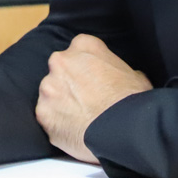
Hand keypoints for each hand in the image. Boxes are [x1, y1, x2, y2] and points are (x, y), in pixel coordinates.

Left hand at [35, 34, 151, 162]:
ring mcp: (48, 87)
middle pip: (60, 69)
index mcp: (84, 46)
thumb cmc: (133, 100)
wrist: (124, 128)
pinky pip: (47, 117)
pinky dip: (57, 124)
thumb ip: (117, 70)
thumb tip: (117, 78)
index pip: (79, 49)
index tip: (93, 79)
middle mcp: (61, 61)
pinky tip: (73, 131)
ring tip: (80, 118)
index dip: (87, 66)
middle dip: (69, 82)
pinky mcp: (42, 113)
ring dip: (60, 103)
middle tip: (85, 99)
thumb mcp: (135, 75)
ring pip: (50, 93)